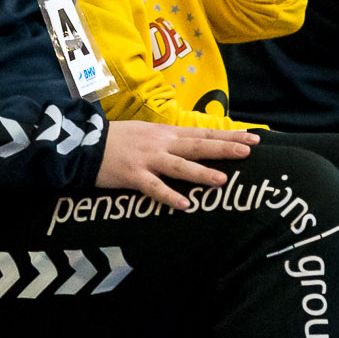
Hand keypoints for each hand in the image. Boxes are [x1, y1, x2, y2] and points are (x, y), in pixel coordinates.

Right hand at [96, 120, 259, 208]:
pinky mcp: (133, 176)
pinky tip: (185, 205)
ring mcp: (148, 159)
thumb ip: (170, 139)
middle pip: (198, 145)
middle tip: (248, 151)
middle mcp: (161, 143)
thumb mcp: (147, 132)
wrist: (85, 145)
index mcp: (167, 132)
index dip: (229, 135)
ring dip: (200, 173)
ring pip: (179, 166)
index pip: (204, 133)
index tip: (253, 137)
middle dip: (224, 148)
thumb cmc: (118, 140)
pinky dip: (169, 196)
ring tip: (222, 179)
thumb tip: (195, 145)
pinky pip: (153, 188)